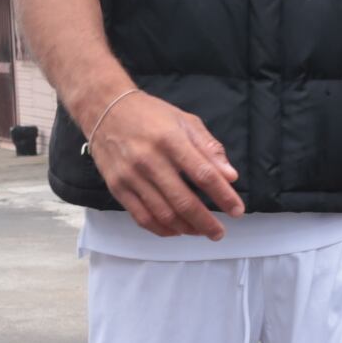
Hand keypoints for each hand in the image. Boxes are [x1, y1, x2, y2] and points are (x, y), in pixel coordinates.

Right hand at [87, 92, 243, 238]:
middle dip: (206, 222)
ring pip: (163, 214)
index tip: (236, 210)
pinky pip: (142, 217)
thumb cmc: (149, 115)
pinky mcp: (117, 187)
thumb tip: (230, 176)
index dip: (223, 196)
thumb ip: (209, 148)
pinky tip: (175, 230)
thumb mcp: (184, 121)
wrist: (104, 109)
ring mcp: (131, 176)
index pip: (203, 174)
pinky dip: (161, 229)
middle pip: (183, 201)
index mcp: (170, 139)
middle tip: (219, 232)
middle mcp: (149, 159)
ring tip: (200, 231)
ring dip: (186, 228)